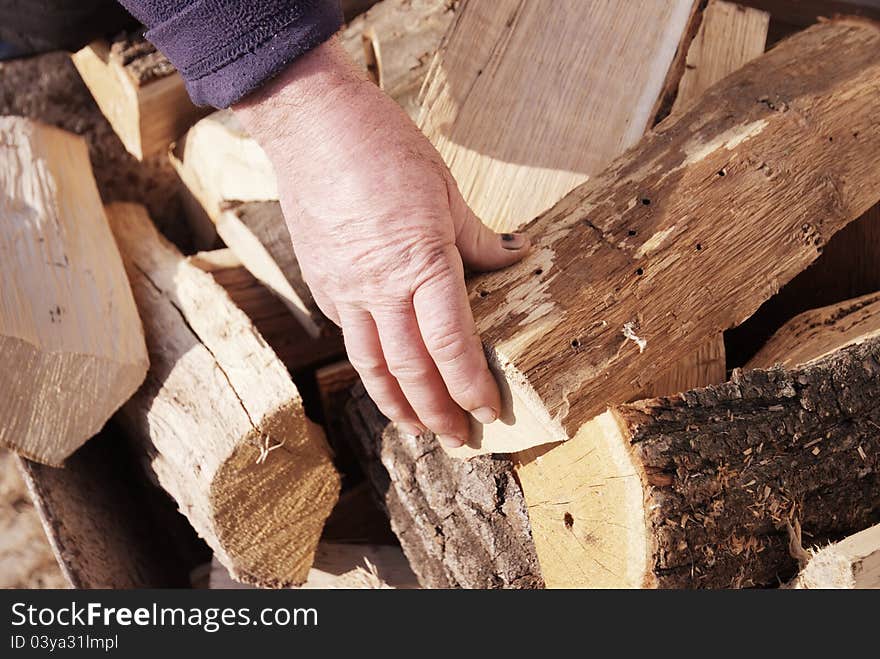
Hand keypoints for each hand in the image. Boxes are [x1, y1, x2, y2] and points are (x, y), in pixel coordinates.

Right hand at [235, 37, 529, 447]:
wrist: (312, 124)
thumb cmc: (384, 147)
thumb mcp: (446, 191)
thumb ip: (481, 239)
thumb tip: (518, 256)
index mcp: (421, 262)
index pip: (451, 343)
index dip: (470, 385)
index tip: (488, 411)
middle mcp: (379, 286)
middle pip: (411, 368)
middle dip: (437, 411)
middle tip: (457, 440)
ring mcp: (345, 288)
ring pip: (371, 364)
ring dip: (397, 404)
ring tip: (417, 428)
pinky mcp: (322, 282)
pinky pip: (350, 335)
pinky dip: (371, 365)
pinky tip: (385, 376)